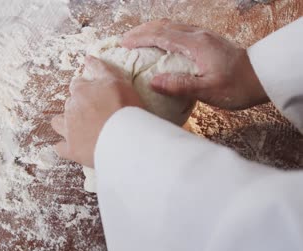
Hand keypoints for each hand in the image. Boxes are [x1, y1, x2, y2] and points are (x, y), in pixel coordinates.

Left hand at [51, 56, 142, 166]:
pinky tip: (73, 146)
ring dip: (65, 123)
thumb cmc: (124, 107)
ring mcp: (69, 129)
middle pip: (70, 103)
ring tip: (80, 128)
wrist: (125, 138)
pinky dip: (65, 146)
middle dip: (79, 107)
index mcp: (81, 91)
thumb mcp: (117, 80)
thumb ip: (101, 68)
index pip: (78, 85)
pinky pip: (60, 148)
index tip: (97, 96)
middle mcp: (71, 108)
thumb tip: (87, 58)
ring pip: (58, 123)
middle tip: (96, 113)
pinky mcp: (71, 149)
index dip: (88, 90)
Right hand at [122, 19, 268, 109]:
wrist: (261, 76)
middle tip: (124, 40)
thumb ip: (180, 85)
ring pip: (170, 26)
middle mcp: (197, 35)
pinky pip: (178, 31)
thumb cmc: (237, 86)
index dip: (140, 38)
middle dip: (141, 31)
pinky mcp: (205, 40)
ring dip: (151, 30)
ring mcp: (202, 35)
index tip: (123, 44)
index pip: (161, 35)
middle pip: (163, 25)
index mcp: (195, 44)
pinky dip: (162, 33)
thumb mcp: (208, 90)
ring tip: (137, 40)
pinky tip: (159, 44)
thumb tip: (153, 82)